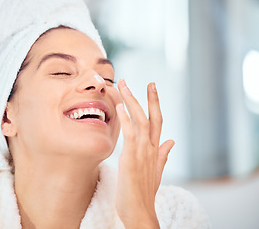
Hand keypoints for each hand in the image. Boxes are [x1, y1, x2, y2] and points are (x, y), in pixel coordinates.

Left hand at [115, 79, 174, 227]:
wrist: (140, 210)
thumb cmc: (144, 192)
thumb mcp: (156, 170)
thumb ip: (163, 154)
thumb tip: (172, 141)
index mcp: (155, 150)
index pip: (157, 121)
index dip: (155, 103)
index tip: (152, 88)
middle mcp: (151, 148)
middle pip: (152, 117)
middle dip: (149, 98)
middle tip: (146, 81)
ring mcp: (142, 152)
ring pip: (140, 121)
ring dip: (131, 101)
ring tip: (123, 85)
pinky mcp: (131, 158)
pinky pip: (130, 134)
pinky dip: (126, 119)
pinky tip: (120, 107)